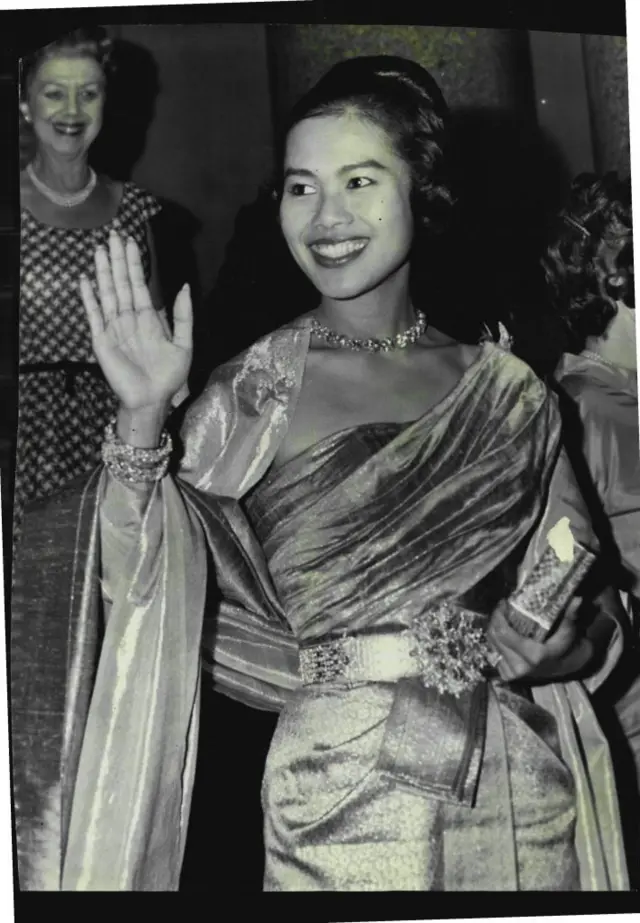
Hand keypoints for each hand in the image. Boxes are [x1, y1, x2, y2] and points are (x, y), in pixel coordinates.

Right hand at [79, 231, 192, 411]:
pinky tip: (85, 280)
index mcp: (148, 318)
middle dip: (118, 260)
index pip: (140, 284)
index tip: (131, 242)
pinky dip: (89, 298)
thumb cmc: (168, 376)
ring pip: (108, 294)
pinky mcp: (101, 340)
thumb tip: (184, 286)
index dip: (135, 264)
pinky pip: (94, 315)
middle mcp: (129, 318)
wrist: (151, 399)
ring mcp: (114, 327)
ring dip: (103, 272)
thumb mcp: (184, 344)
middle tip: (114, 234)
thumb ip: (183, 316)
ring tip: (99, 250)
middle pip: (122, 283)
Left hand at [487, 600, 593, 683]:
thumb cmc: (565, 646)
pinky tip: (503, 633)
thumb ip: (570, 615)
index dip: (499, 615)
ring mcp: (512, 673)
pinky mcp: (507, 675)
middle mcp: (519, 666)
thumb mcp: (568, 630)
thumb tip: (578, 599)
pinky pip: (493, 653)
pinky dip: (495, 641)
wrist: (565, 667)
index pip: (503, 632)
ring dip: (494, 629)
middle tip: (502, 608)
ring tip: (502, 618)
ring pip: (491, 644)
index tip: (503, 603)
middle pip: (494, 637)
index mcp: (532, 656)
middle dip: (495, 619)